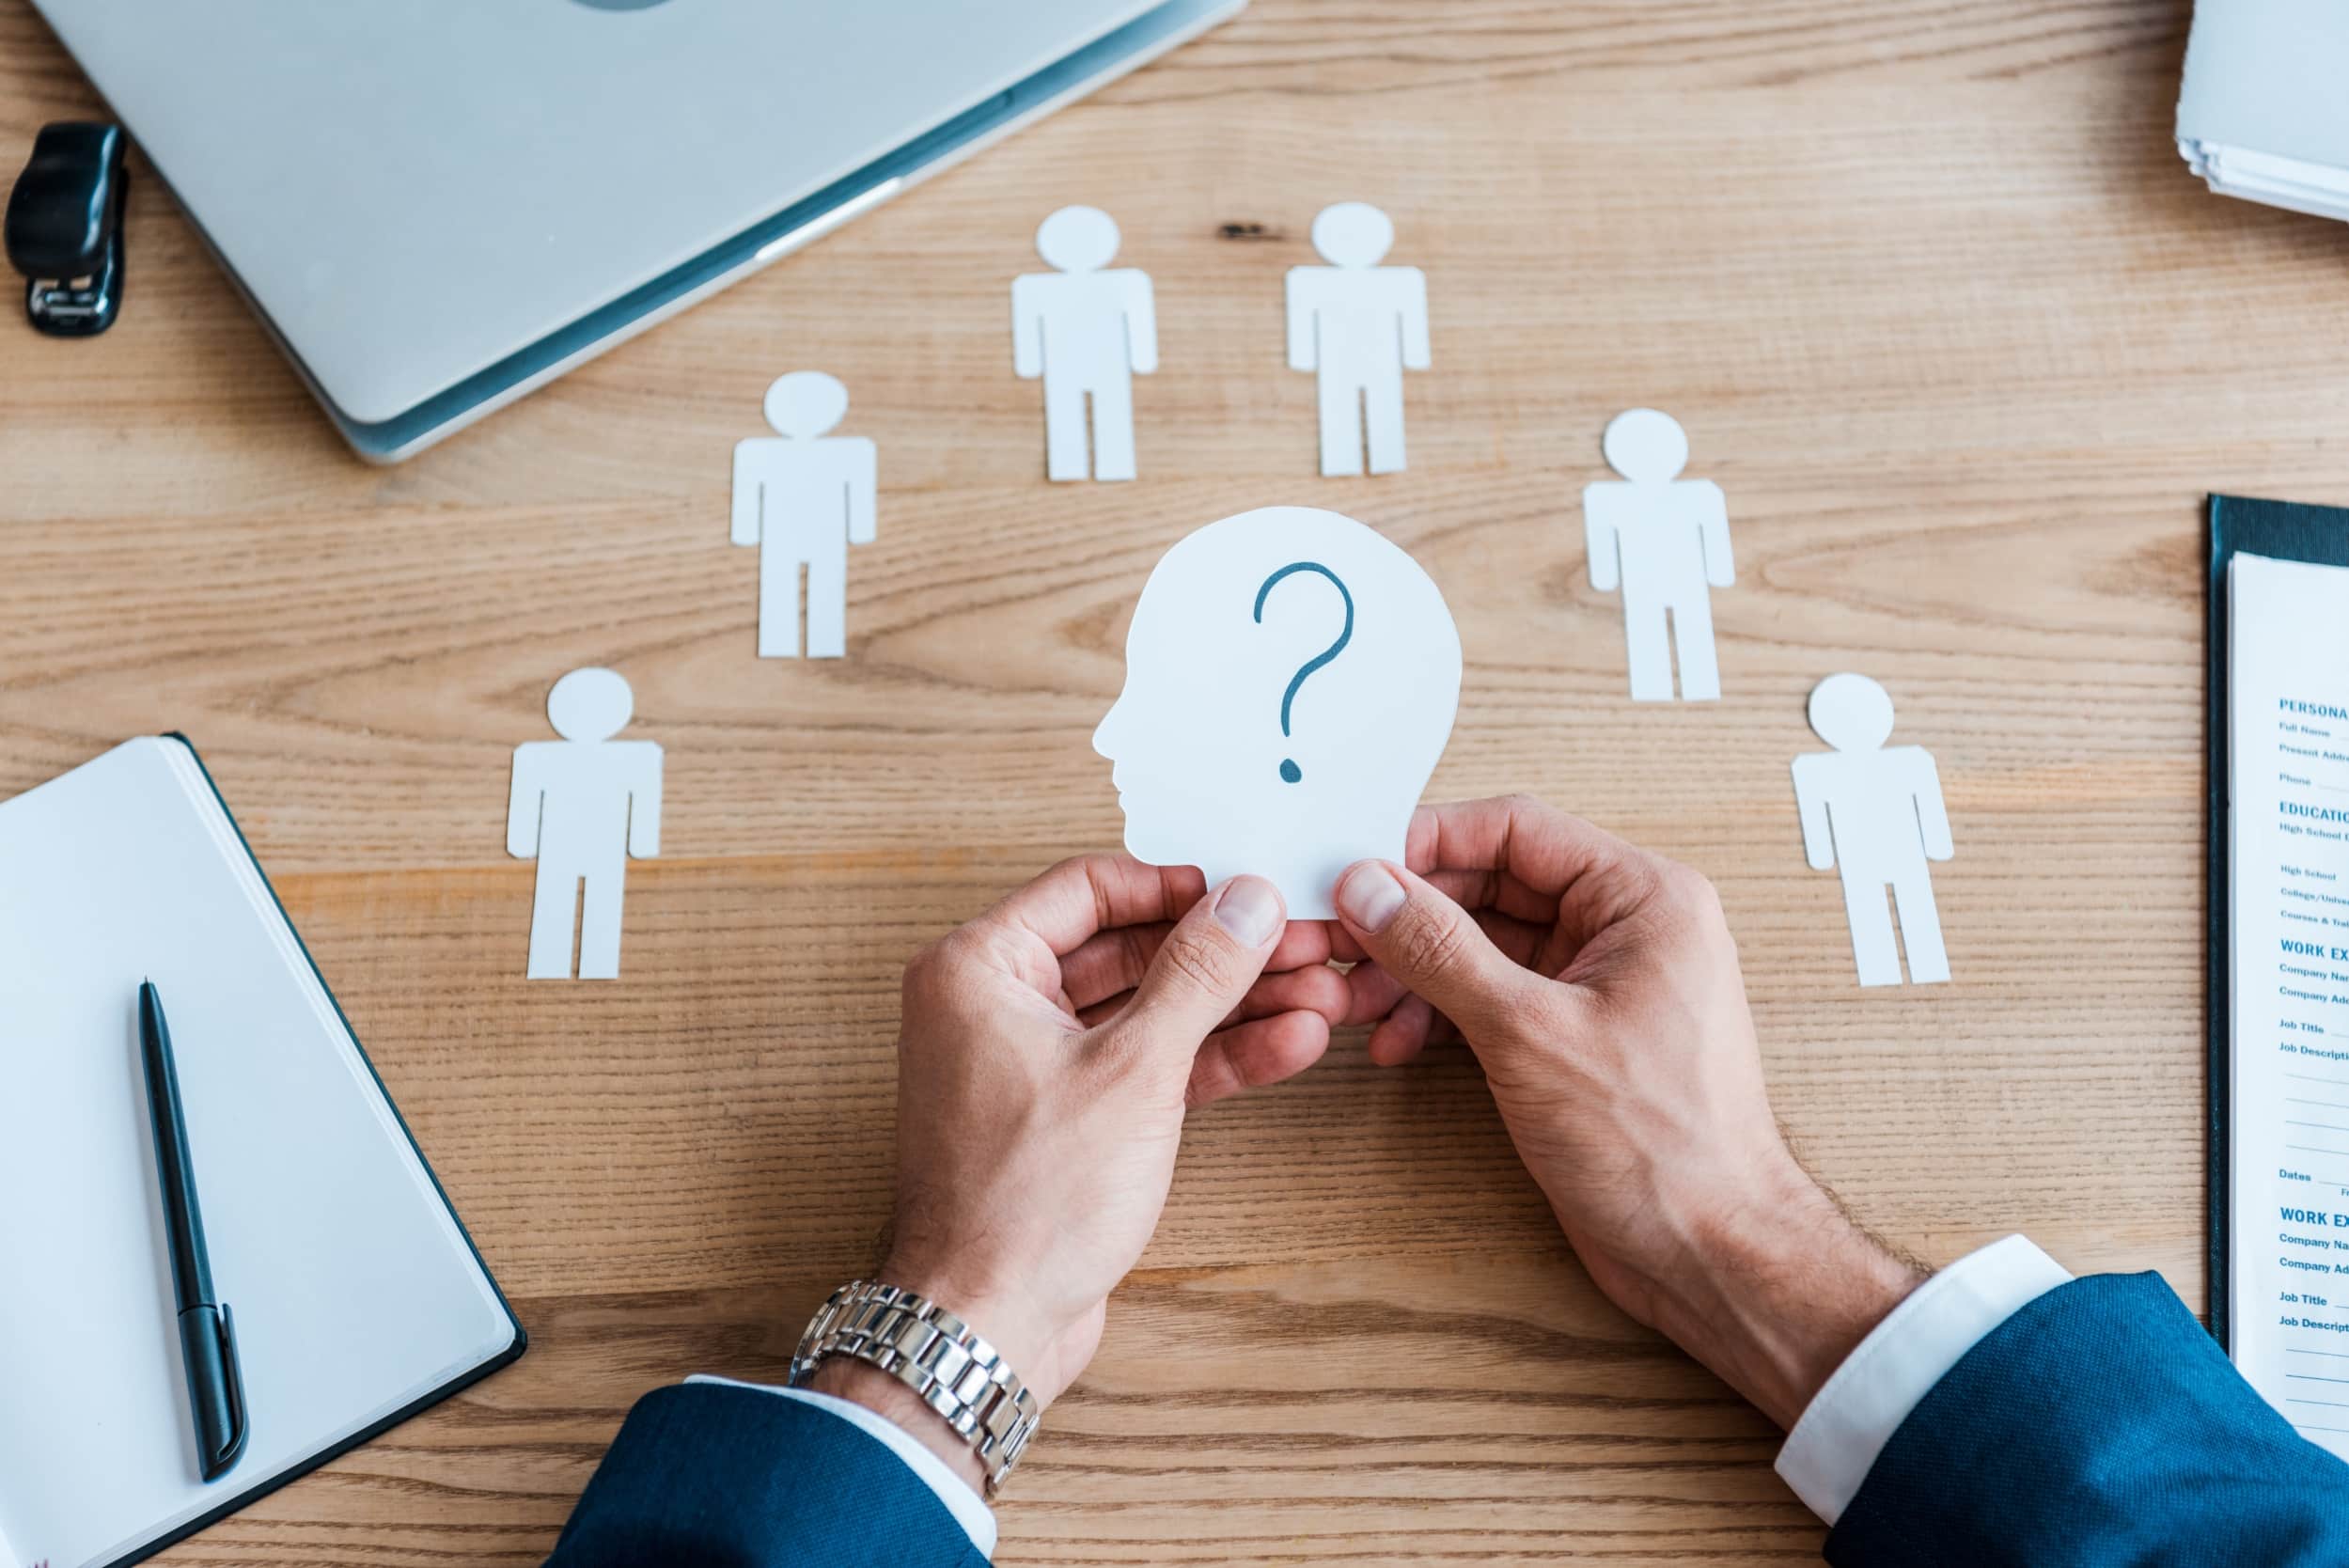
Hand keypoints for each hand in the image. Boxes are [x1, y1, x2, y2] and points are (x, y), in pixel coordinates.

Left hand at [812, 857, 1346, 1486]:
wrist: (989, 1324)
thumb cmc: (1024, 1202)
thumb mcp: (1133, 1070)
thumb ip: (1197, 976)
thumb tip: (1245, 902)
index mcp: (979, 968)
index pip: (1090, 888)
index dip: (1178, 885)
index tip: (1248, 889)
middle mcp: (996, 1006)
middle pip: (1129, 948)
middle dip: (1224, 952)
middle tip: (1305, 943)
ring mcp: (1035, 1065)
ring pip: (1148, 1010)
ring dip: (1234, 1004)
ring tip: (1323, 994)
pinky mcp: (1071, 1120)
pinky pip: (1147, 1066)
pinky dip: (1211, 1057)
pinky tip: (1288, 1044)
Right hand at [1330, 796, 1924, 1428]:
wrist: (1710, 1253)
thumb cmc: (1663, 1147)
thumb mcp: (1530, 1033)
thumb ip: (1442, 951)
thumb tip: (1373, 888)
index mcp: (1644, 898)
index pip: (1516, 829)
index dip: (1427, 841)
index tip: (1356, 865)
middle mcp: (1627, 928)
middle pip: (1492, 884)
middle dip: (1409, 914)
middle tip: (1339, 936)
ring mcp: (1600, 983)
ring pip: (1483, 943)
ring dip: (1414, 968)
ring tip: (1357, 1000)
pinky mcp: (1575, 1036)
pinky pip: (1493, 995)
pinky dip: (1441, 1011)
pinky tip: (1399, 1040)